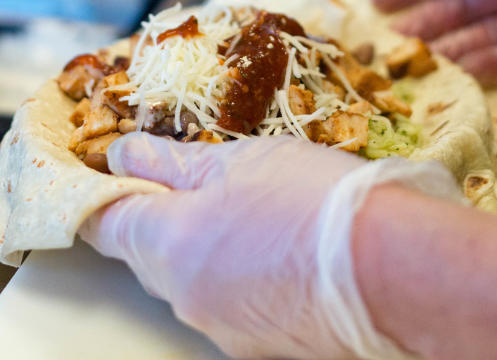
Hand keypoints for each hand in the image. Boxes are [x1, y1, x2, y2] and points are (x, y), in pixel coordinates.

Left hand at [81, 133, 460, 359]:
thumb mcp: (239, 160)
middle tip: (201, 181)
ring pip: (191, 278)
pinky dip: (240, 274)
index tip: (115, 175)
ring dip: (206, 246)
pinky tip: (280, 247)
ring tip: (256, 210)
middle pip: (147, 253)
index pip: (101, 224)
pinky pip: (230, 301)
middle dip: (163, 217)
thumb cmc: (314, 201)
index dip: (101, 195)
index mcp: (166, 244)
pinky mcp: (260, 344)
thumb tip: (123, 155)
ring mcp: (222, 327)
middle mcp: (183, 296)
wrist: (396, 269)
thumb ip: (171, 161)